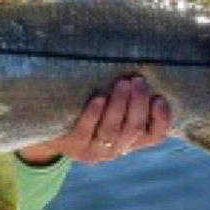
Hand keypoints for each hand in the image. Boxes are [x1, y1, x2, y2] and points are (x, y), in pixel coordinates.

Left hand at [18, 77, 170, 165]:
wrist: (47, 128)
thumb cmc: (85, 106)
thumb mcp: (109, 104)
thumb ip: (126, 93)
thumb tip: (142, 59)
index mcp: (130, 140)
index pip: (154, 135)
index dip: (161, 120)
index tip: (159, 98)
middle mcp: (116, 148)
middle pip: (134, 129)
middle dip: (138, 103)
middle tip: (137, 80)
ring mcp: (94, 151)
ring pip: (112, 130)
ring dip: (120, 105)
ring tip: (122, 82)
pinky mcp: (72, 147)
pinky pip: (85, 131)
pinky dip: (93, 114)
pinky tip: (98, 97)